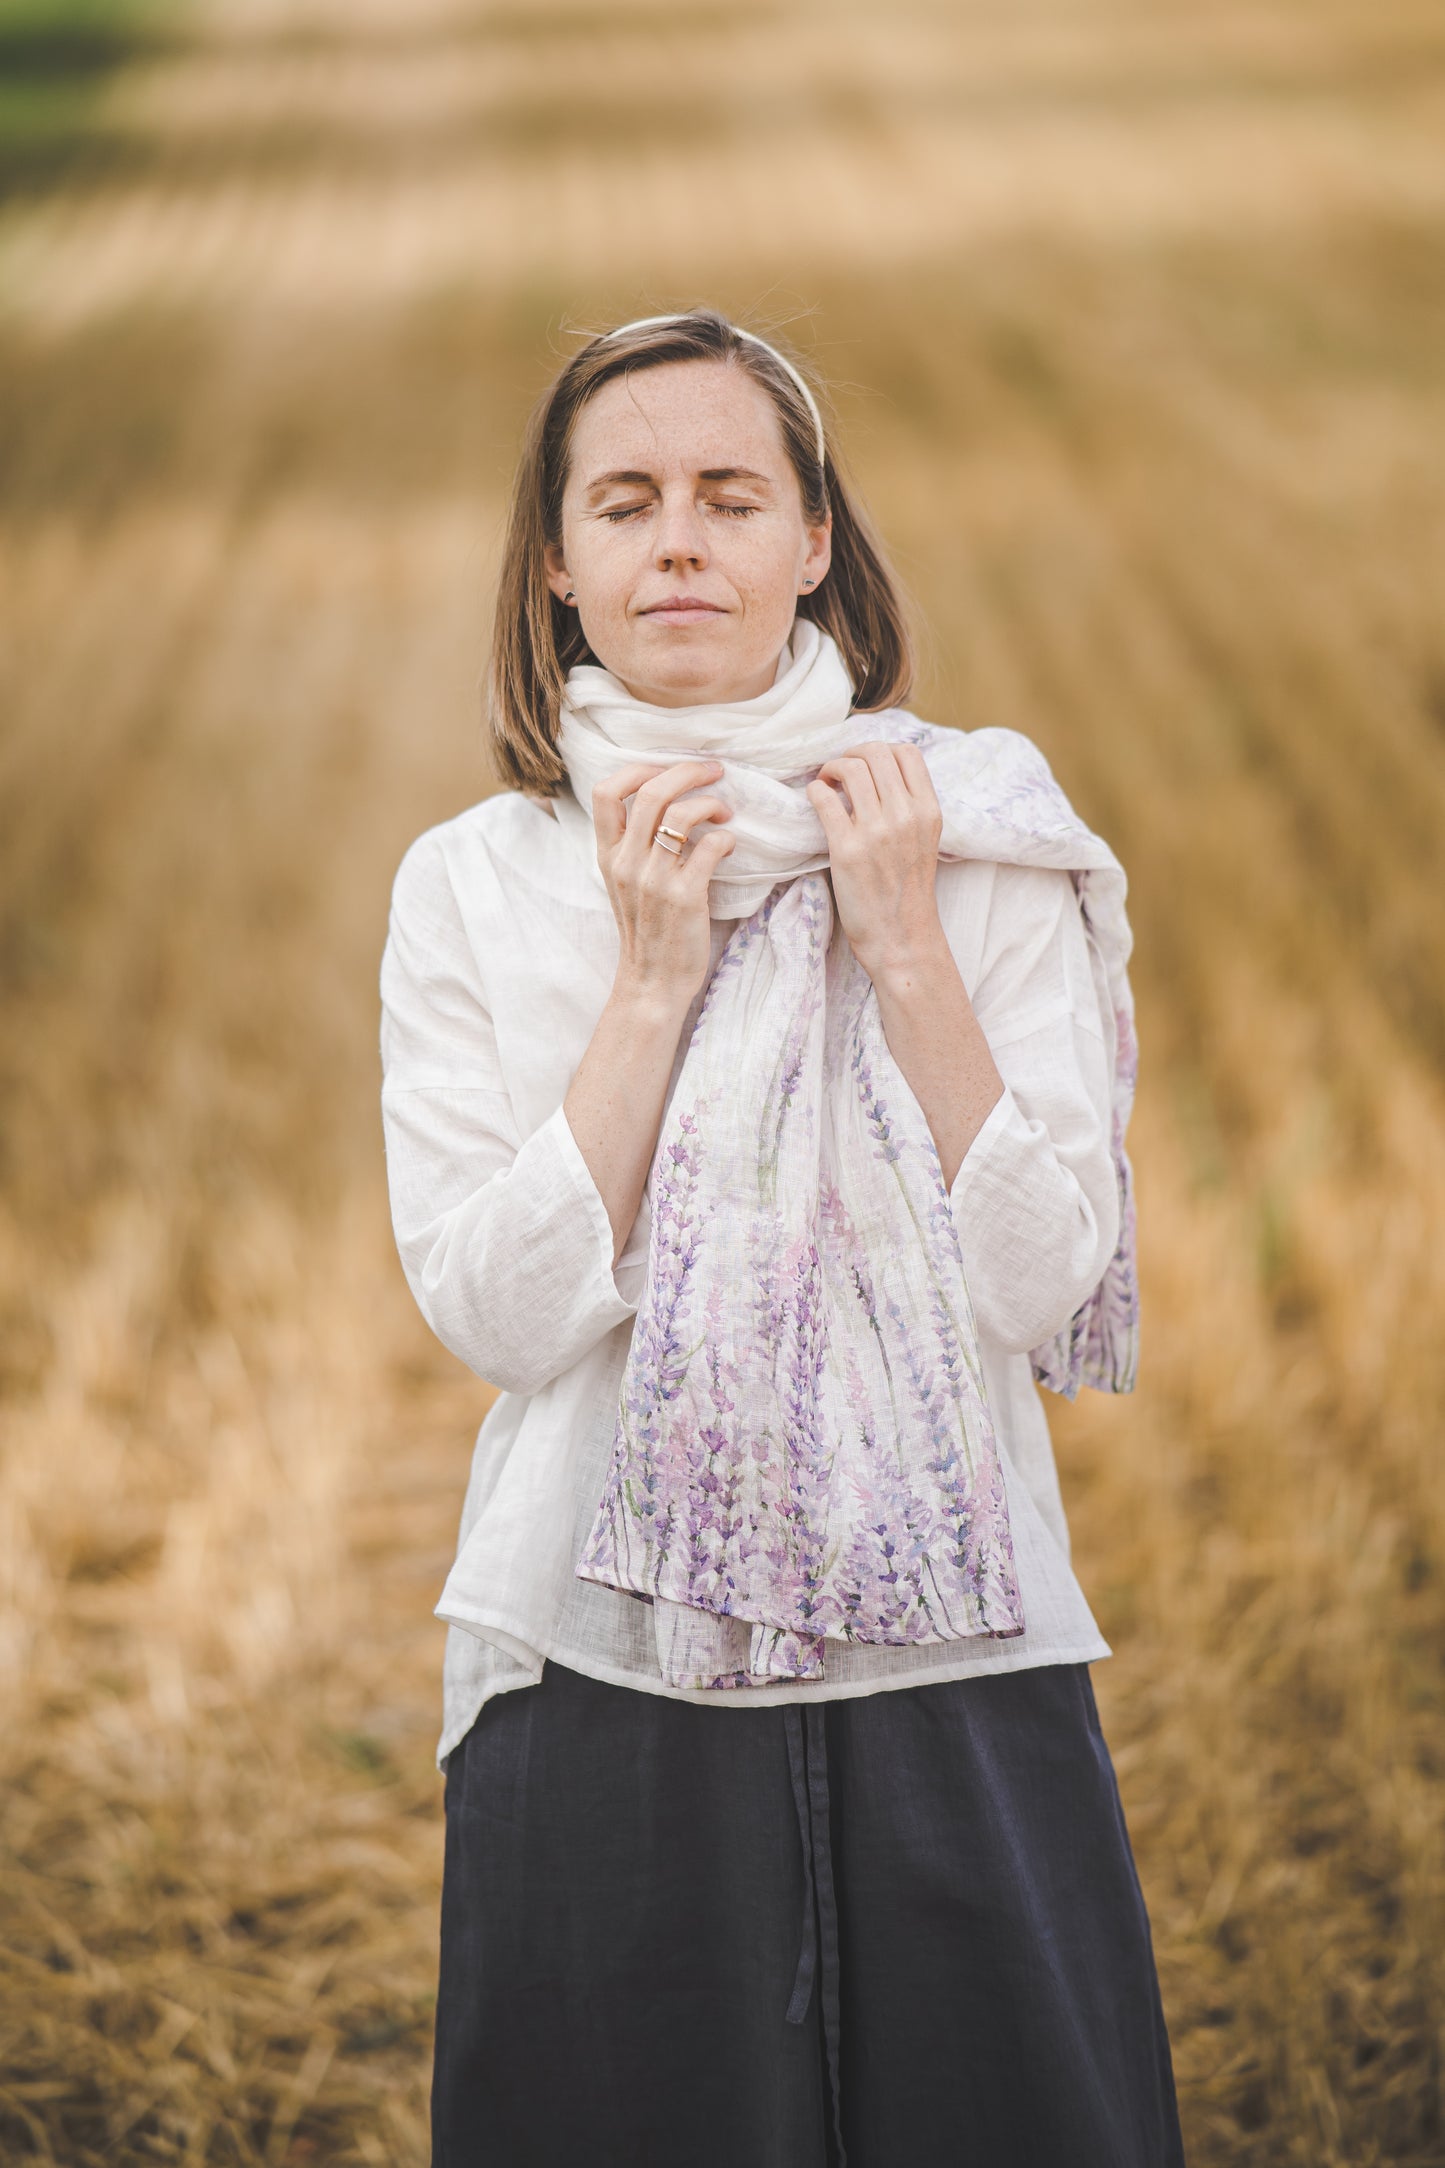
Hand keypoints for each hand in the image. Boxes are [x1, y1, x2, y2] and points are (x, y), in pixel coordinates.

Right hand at [591, 759, 735, 1012]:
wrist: (652, 982)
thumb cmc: (647, 931)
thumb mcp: (624, 884)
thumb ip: (633, 847)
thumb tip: (664, 803)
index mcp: (608, 856)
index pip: (604, 792)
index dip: (638, 769)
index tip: (667, 768)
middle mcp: (626, 863)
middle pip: (650, 791)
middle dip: (687, 771)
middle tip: (715, 771)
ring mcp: (654, 880)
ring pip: (680, 814)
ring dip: (710, 802)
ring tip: (725, 812)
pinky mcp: (685, 897)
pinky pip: (709, 847)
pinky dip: (726, 838)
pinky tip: (730, 844)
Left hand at [805, 740, 945, 983]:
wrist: (900, 936)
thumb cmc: (907, 890)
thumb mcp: (923, 840)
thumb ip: (909, 806)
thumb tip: (876, 772)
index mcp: (929, 811)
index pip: (907, 753)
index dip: (880, 750)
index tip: (865, 765)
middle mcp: (906, 816)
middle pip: (876, 753)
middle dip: (851, 754)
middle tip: (839, 772)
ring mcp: (877, 832)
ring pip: (850, 768)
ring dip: (830, 768)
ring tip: (826, 784)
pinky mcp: (847, 850)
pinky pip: (824, 799)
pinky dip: (815, 791)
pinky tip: (816, 800)